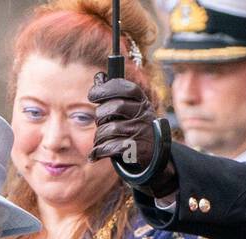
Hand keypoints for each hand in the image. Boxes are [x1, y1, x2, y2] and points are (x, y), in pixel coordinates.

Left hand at [87, 76, 177, 197]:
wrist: (153, 153)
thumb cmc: (134, 126)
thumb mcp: (128, 107)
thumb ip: (113, 93)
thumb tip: (99, 76)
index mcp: (141, 101)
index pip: (125, 88)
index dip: (106, 89)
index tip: (92, 95)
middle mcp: (143, 114)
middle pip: (114, 107)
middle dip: (100, 116)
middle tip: (99, 122)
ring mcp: (140, 131)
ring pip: (109, 129)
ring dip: (98, 137)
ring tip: (99, 141)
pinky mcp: (136, 149)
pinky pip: (110, 147)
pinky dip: (99, 151)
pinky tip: (95, 154)